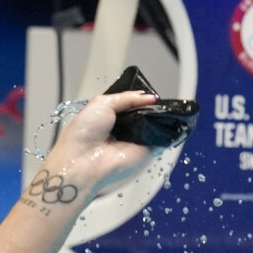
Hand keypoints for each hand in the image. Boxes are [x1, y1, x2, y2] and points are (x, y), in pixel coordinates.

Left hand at [42, 90, 159, 196]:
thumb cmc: (85, 131)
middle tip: (161, 99)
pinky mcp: (145, 150)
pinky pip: (158, 136)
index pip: (130, 104)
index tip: (152, 93)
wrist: (83, 160)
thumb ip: (126, 98)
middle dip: (151, 105)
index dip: (140, 98)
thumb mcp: (101, 104)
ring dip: (159, 115)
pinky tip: (169, 119)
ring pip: (153, 123)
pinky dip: (164, 128)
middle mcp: (122, 127)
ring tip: (166, 107)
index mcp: (109, 116)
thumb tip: (150, 97)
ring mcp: (135, 139)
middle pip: (143, 112)